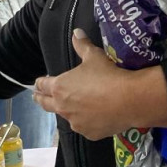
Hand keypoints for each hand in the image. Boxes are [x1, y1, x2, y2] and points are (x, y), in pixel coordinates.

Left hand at [34, 29, 166, 139]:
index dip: (40, 83)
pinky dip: (86, 121)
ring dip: (67, 110)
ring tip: (74, 106)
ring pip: (66, 116)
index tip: (38, 83)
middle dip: (41, 99)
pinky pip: (84, 126)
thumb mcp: (94, 56)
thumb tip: (76, 32)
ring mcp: (75, 122)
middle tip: (38, 97)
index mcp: (60, 87)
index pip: (42, 85)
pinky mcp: (88, 133)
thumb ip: (82, 45)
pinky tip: (95, 116)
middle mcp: (63, 107)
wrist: (129, 99)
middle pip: (45, 104)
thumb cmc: (108, 75)